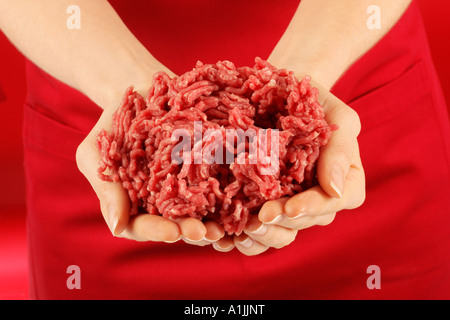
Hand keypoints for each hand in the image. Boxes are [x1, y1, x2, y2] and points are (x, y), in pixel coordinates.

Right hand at [76, 86, 225, 245]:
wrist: (140, 89)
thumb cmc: (113, 123)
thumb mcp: (96, 152)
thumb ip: (106, 188)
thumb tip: (116, 227)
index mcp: (135, 203)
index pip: (143, 227)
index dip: (157, 232)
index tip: (172, 232)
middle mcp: (163, 200)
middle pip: (176, 225)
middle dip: (190, 231)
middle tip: (204, 232)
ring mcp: (187, 185)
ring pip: (200, 211)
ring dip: (213, 221)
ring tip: (225, 225)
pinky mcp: (206, 168)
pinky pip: (218, 184)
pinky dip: (229, 195)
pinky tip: (240, 200)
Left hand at [213, 81, 365, 254]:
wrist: (277, 90)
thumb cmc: (310, 99)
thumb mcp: (335, 113)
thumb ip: (341, 148)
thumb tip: (335, 190)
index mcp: (340, 179)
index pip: (335, 202)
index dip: (314, 209)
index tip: (290, 208)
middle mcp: (315, 196)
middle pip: (305, 221)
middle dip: (282, 223)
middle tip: (260, 217)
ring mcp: (287, 201)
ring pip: (281, 232)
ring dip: (262, 235)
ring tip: (242, 229)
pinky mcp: (261, 201)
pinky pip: (256, 228)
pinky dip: (242, 236)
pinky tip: (227, 236)